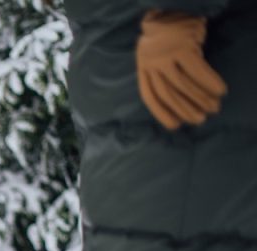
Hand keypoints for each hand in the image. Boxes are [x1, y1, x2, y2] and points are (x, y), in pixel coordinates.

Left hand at [136, 10, 226, 130]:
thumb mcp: (157, 57)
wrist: (173, 8)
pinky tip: (220, 90)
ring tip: (213, 107)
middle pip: (168, 93)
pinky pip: (198, 70)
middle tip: (201, 119)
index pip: (150, 96)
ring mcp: (166, 55)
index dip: (162, 113)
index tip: (175, 126)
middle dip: (185, 109)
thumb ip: (162, 76)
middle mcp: (152, 63)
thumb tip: (181, 103)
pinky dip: (210, 82)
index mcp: (143, 68)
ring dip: (200, 98)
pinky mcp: (183, 46)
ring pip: (182, 84)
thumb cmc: (167, 38)